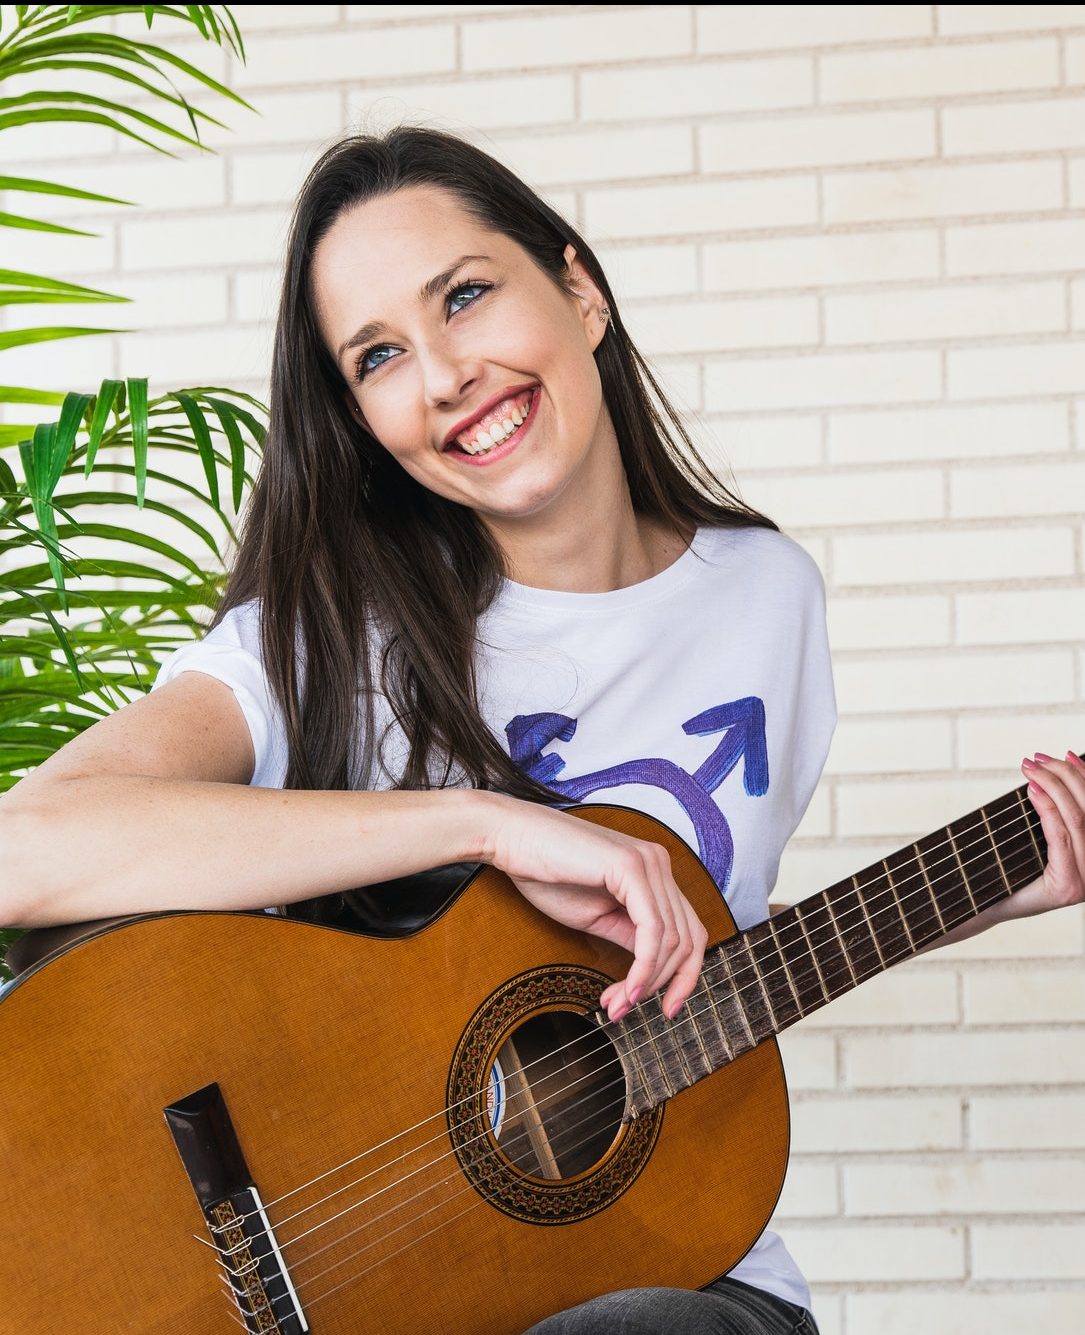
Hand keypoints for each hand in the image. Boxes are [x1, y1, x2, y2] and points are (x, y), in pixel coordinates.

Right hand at [482, 795, 708, 1023]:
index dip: (684, 976)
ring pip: (673, 940)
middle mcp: (659, 863)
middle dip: (661, 986)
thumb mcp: (597, 915)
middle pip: (688, 940)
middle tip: (624, 1011)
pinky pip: (652, 930)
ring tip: (616, 1005)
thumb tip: (652, 971)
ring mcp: (648, 862)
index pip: (689, 931)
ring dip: (646, 983)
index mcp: (654, 873)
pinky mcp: (630, 867)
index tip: (665, 1009)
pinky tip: (626, 989)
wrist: (510, 839)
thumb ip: (630, 935)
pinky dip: (644, 967)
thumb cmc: (545, 873)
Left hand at [1021, 751, 1084, 910]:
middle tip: (1037, 759)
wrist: (986, 902)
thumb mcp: (1038, 833)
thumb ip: (1054, 810)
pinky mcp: (1068, 888)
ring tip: (1031, 769)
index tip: (1065, 753)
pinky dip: (1048, 810)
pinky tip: (1033, 792)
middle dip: (1065, 776)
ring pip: (1077, 819)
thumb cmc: (1010, 865)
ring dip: (1053, 786)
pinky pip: (1061, 838)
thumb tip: (1054, 768)